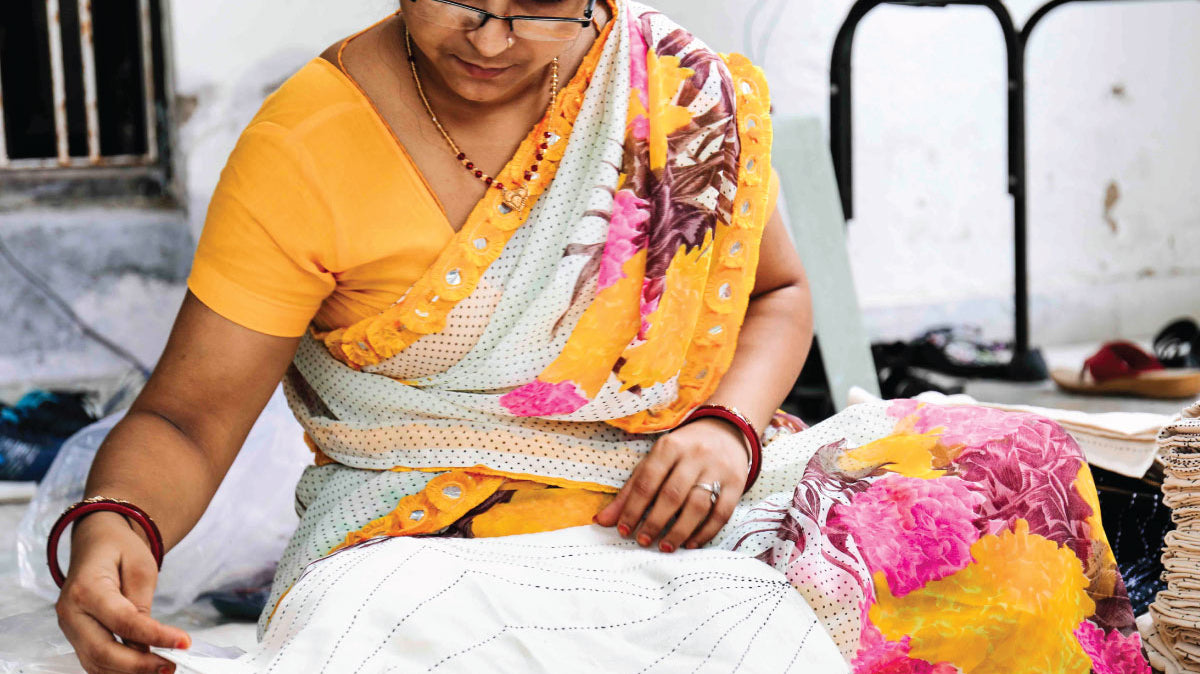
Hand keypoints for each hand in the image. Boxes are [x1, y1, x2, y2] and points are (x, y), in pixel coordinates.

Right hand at [56, 512, 189, 673]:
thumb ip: (141, 604)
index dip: (154, 636)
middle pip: (102, 650)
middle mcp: (70, 612)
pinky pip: (95, 661)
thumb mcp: (141, 566)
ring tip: (163, 669)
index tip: (183, 643)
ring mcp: (70, 628)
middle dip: (138, 665)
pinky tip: (143, 668)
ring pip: (96, 662)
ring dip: (130, 672)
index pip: (122, 621)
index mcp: (86, 588)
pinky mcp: (76, 637)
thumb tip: (148, 643)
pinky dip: (118, 670)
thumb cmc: (119, 549)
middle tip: (170, 666)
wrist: (96, 543)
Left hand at [594, 418, 747, 551]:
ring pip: (697, 506)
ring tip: (665, 547)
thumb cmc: (682, 452)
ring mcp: (717, 469)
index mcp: (669, 446)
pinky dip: (705, 532)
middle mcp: (694, 455)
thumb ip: (630, 491)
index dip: (633, 508)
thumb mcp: (655, 462)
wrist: (725, 431)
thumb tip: (602, 521)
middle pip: (672, 495)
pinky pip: (721, 512)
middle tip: (643, 542)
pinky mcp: (736, 482)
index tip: (623, 530)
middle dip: (655, 522)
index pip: (647, 481)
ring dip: (679, 531)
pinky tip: (691, 543)